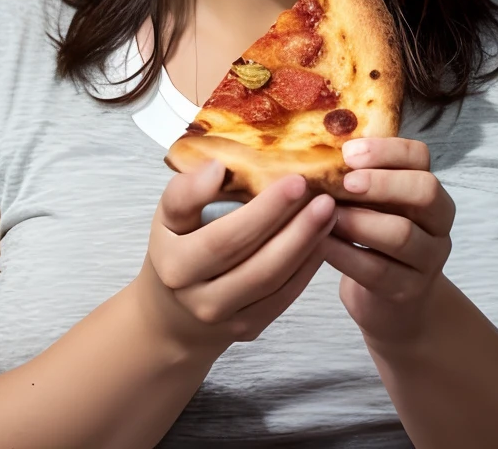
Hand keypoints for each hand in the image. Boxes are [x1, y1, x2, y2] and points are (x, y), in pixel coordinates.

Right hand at [133, 160, 336, 357]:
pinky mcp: (249, 328)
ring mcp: (226, 319)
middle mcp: (199, 299)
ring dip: (307, 245)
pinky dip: (307, 267)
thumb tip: (218, 167)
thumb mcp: (167, 217)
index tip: (295, 181)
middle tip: (324, 196)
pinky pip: (284, 297)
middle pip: (256, 263)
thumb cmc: (175, 248)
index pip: (223, 238)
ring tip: (329, 213)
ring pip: (274, 281)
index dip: (263, 211)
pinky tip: (323, 239)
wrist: (172, 314)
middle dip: (296, 227)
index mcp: (175, 265)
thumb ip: (186, 191)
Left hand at [324, 138, 454, 347]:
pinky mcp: (408, 290)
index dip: (386, 150)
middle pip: (425, 191)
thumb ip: (357, 178)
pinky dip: (345, 255)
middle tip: (344, 183)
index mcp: (427, 188)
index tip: (348, 152)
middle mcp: (437, 221)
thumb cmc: (372, 237)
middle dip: (382, 183)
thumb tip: (317, 151)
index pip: (419, 156)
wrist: (389, 302)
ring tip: (326, 215)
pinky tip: (321, 244)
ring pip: (402, 234)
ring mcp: (428, 258)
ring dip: (359, 221)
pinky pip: (378, 270)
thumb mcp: (372, 204)